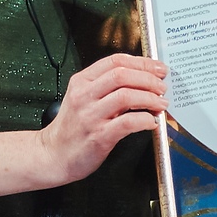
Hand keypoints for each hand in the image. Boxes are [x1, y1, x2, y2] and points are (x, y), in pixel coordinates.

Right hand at [36, 54, 167, 184]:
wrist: (53, 155)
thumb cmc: (71, 128)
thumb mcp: (82, 98)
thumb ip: (106, 87)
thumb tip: (141, 80)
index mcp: (82, 82)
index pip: (115, 61)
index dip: (142, 63)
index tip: (157, 68)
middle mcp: (84, 95)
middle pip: (122, 75)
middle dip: (149, 79)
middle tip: (162, 87)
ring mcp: (90, 115)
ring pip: (126, 96)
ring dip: (150, 98)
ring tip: (160, 104)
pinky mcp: (99, 136)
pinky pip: (127, 123)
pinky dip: (145, 120)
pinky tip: (151, 122)